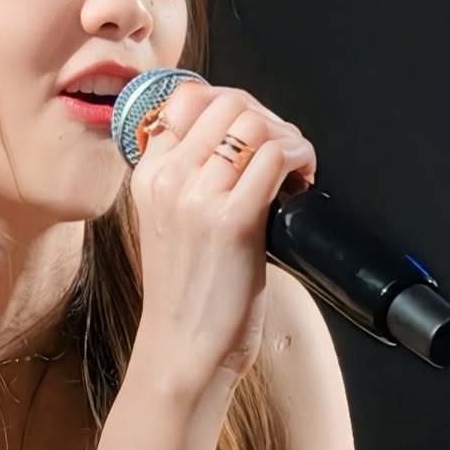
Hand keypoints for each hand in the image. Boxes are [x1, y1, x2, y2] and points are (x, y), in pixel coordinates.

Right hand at [128, 81, 316, 401]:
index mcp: (147, 175)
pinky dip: (300, 161)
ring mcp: (197, 198)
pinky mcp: (233, 221)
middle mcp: (167, 180)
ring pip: (255, 124)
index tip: (253, 132)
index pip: (188, 99)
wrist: (182, 349)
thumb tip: (236, 141)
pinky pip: (276, 158)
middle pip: (229, 103)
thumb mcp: (167, 222)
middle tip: (283, 151)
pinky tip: (301, 185)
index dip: (233, 107)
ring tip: (294, 170)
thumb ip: (186, 178)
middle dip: (268, 118)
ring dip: (288, 139)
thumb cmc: (185, 293)